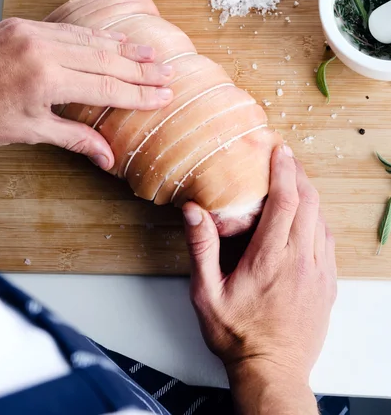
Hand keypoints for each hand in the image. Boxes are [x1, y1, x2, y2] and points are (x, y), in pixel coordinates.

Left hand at [0, 18, 173, 168]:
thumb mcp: (28, 131)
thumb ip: (74, 138)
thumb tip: (106, 156)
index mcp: (45, 80)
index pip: (106, 86)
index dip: (138, 93)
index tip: (162, 95)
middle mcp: (43, 50)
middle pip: (106, 58)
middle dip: (140, 68)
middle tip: (167, 72)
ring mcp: (32, 33)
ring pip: (90, 39)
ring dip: (123, 47)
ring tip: (150, 53)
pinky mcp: (23, 24)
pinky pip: (69, 28)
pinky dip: (95, 35)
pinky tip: (113, 38)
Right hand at [183, 145, 336, 412]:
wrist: (273, 371)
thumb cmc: (237, 335)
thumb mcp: (206, 293)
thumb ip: (201, 248)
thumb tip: (194, 210)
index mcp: (271, 259)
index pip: (285, 201)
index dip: (283, 171)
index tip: (279, 150)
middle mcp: (301, 261)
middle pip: (309, 202)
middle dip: (298, 174)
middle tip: (286, 157)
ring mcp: (319, 272)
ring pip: (321, 219)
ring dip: (309, 194)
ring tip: (294, 180)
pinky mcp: (327, 284)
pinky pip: (328, 240)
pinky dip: (318, 219)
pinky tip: (306, 216)